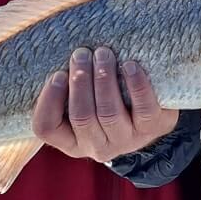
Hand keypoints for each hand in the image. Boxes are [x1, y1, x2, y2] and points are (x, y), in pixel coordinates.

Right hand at [32, 46, 178, 162]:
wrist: (153, 110)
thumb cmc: (107, 96)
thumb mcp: (84, 97)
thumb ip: (68, 84)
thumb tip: (61, 52)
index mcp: (72, 141)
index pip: (47, 127)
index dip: (49, 100)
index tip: (58, 74)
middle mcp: (96, 147)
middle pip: (82, 116)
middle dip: (80, 81)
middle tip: (81, 53)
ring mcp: (125, 141)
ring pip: (109, 113)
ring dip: (104, 79)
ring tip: (103, 53)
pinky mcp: (151, 129)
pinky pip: (144, 109)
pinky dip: (136, 85)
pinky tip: (130, 65)